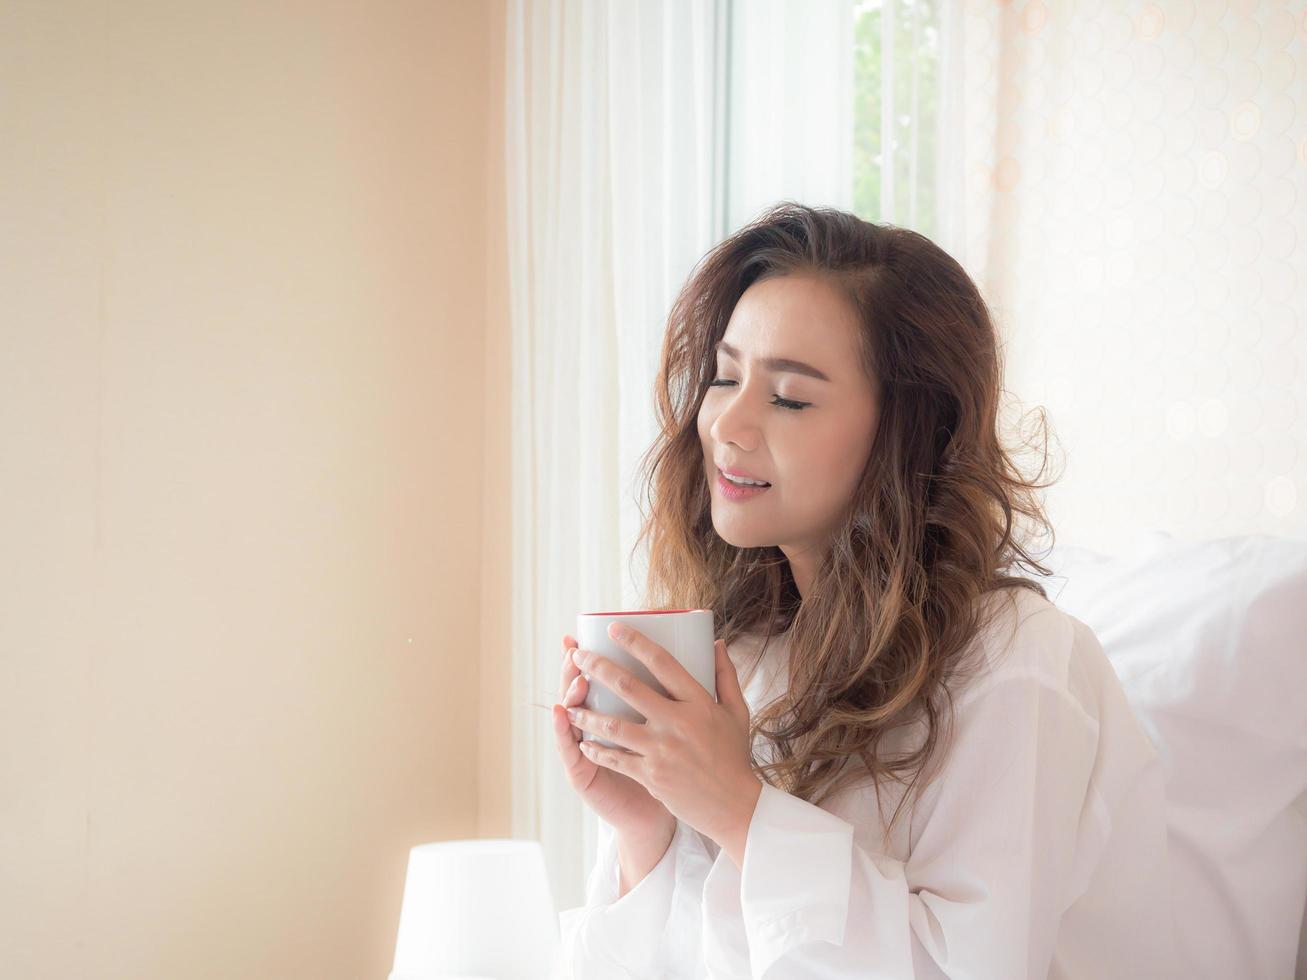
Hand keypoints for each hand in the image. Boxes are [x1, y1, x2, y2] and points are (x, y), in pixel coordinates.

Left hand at [565, 622, 761, 856]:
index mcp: (699, 702)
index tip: (613, 628)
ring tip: (569, 705)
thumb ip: (725, 675)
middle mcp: (678, 723)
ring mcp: (662, 750)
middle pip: (628, 687)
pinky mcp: (651, 776)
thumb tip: (717, 642)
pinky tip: (583, 742)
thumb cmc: (733, 756)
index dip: (635, 642)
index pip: (663, 662)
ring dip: (586, 714)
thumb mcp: (736, 712)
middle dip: (598, 668)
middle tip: (578, 656)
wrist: (734, 806)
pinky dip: (596, 749)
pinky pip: (615, 758)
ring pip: (613, 725)